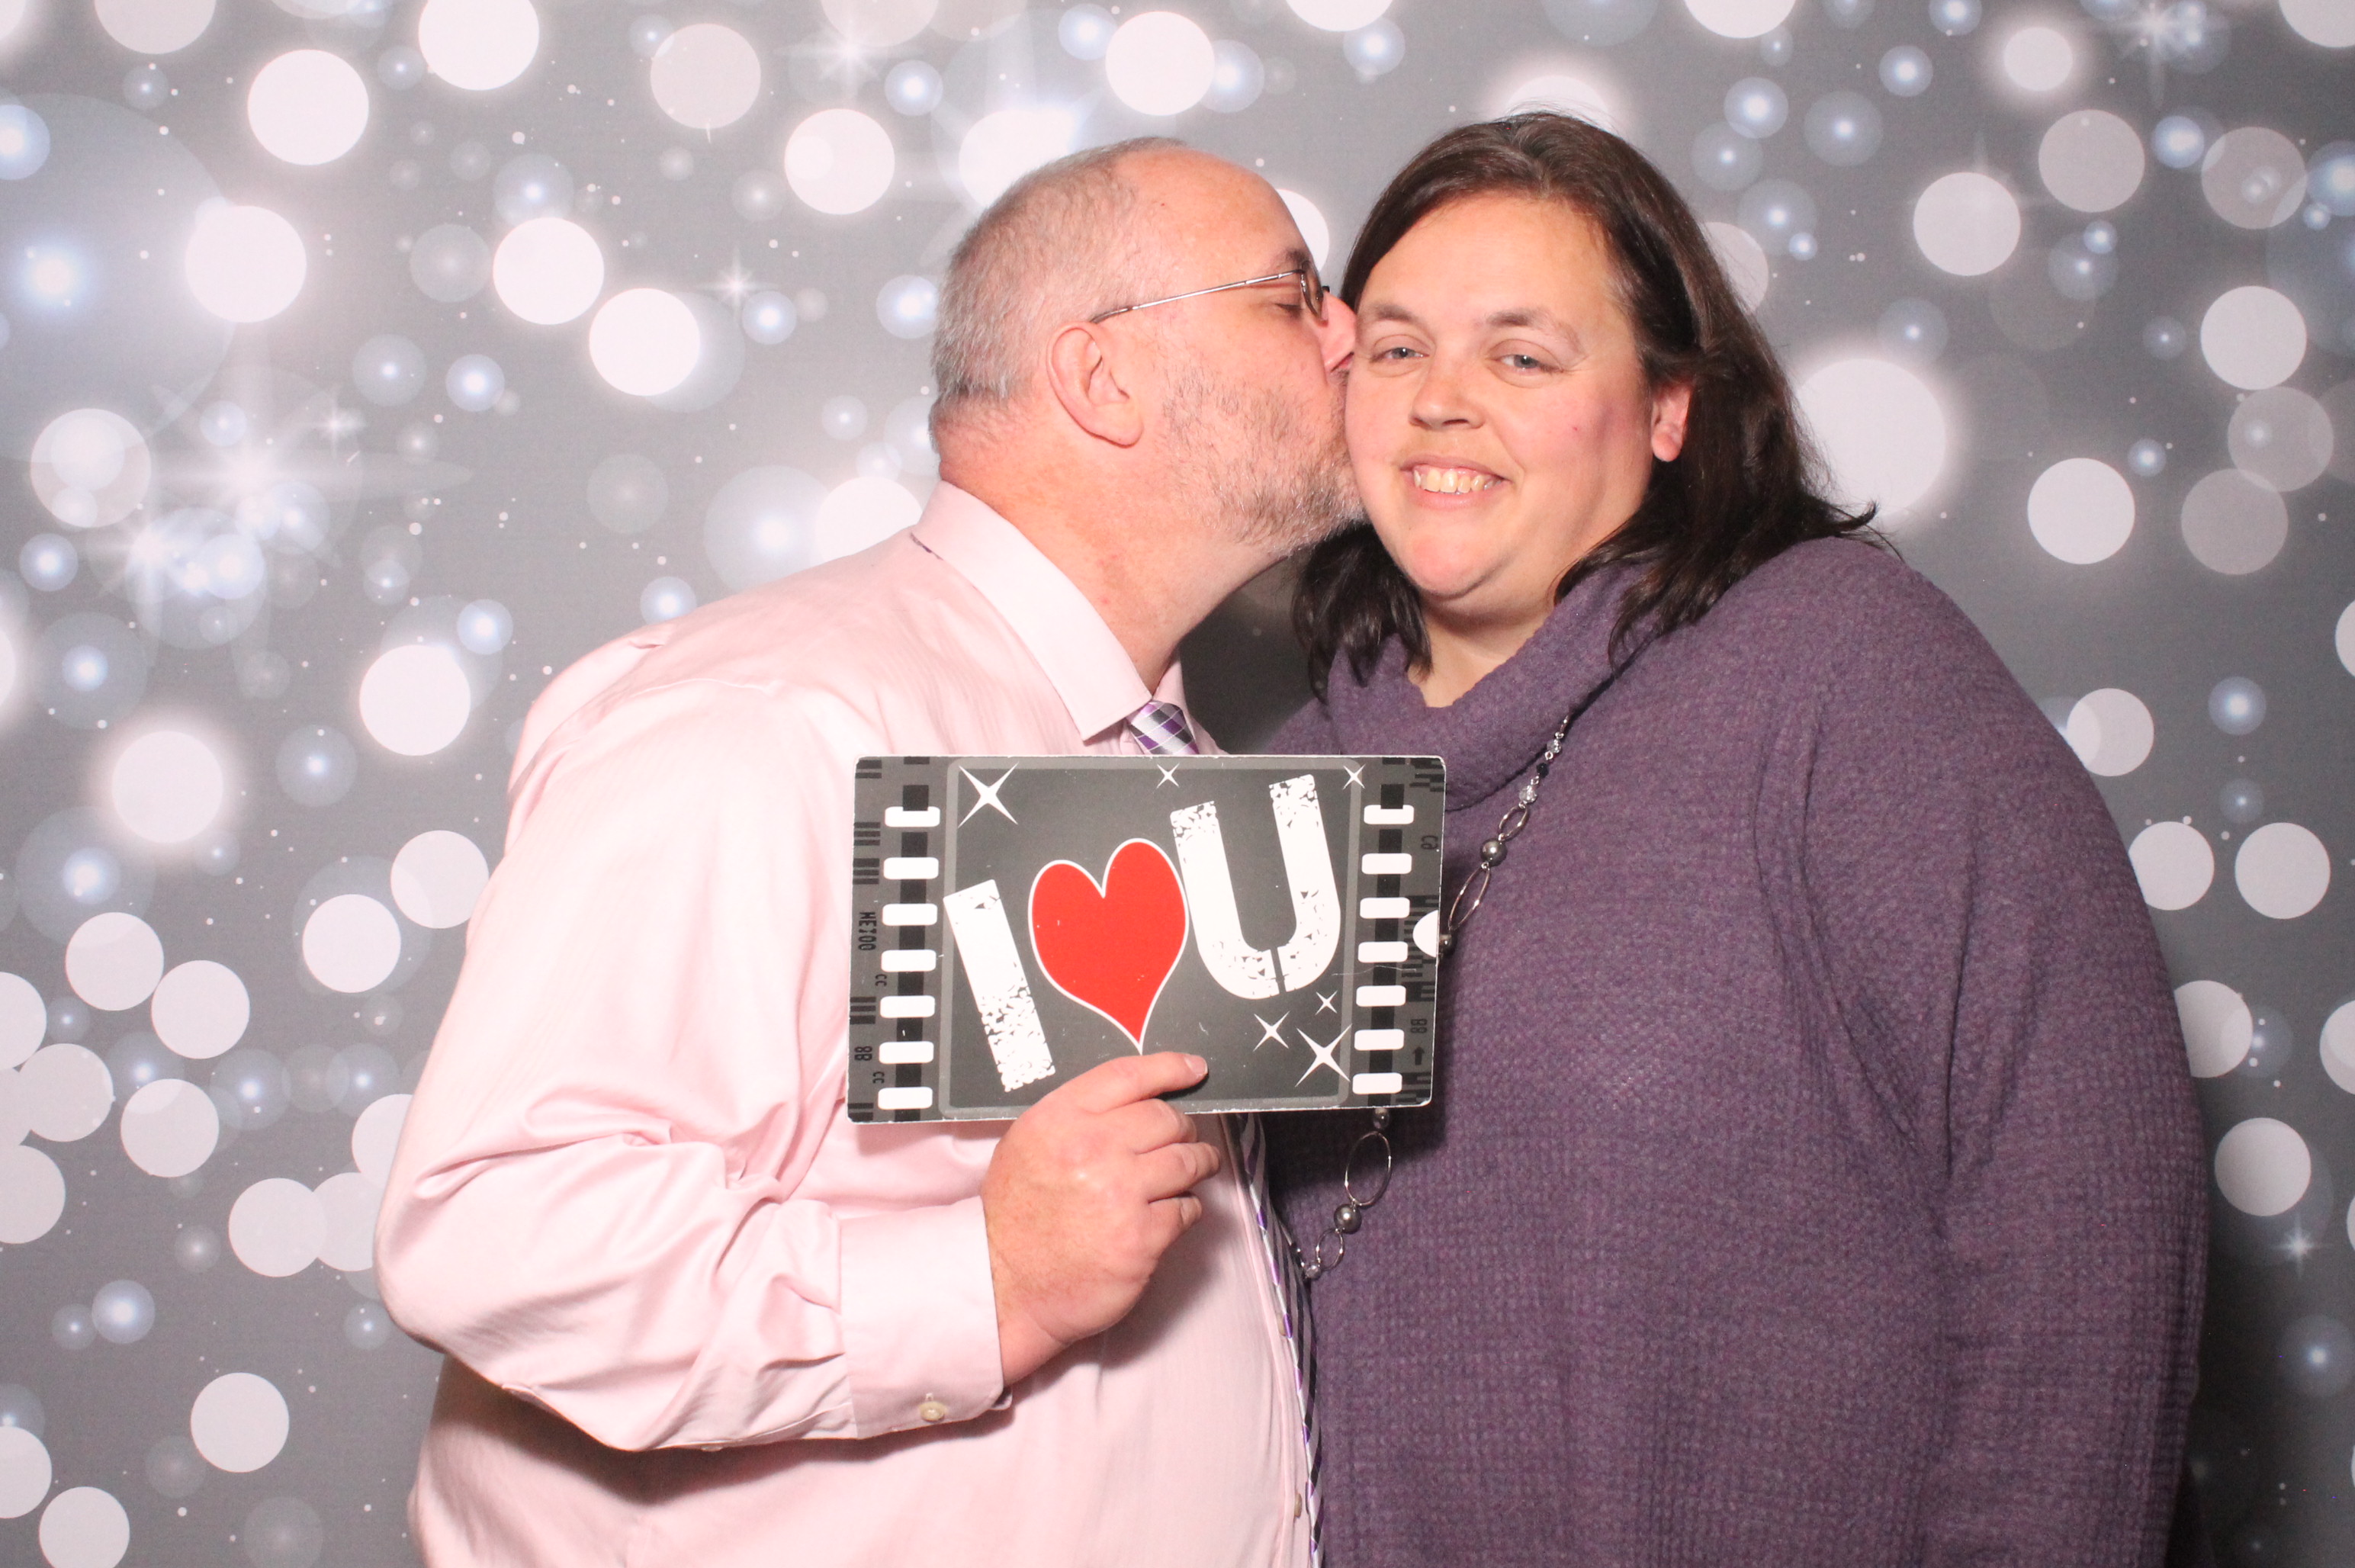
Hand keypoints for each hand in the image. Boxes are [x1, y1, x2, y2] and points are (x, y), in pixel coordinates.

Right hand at [981, 1052, 1222, 1384]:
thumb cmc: (1015, 1217)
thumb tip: (1135, 1105)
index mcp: (1061, 1119)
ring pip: (1187, 1161)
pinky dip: (1186, 1209)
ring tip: (1197, 1168)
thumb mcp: (1027, 1146)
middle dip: (1184, 1128)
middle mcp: (1092, 1148)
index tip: (1194, 1069)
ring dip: (1199, 1163)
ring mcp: (1121, 1194)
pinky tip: (1172, 1213)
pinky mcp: (1141, 1238)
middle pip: (1167, 1118)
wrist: (1002, 1286)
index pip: (1129, 1075)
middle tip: (1185, 1139)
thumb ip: (1075, 1118)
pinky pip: (1187, 1209)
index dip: (1170, 1068)